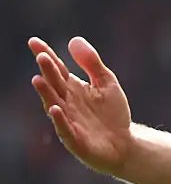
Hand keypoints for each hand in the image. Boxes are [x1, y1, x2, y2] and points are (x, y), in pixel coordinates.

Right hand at [29, 37, 133, 173]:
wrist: (124, 144)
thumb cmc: (112, 114)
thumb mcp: (106, 83)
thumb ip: (92, 63)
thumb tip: (74, 39)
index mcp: (72, 88)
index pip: (57, 69)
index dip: (46, 55)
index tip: (34, 41)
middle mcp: (66, 103)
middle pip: (55, 85)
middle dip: (47, 71)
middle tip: (42, 56)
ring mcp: (69, 121)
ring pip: (54, 105)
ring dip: (46, 94)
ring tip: (38, 79)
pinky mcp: (76, 140)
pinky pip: (65, 129)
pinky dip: (60, 120)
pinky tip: (56, 109)